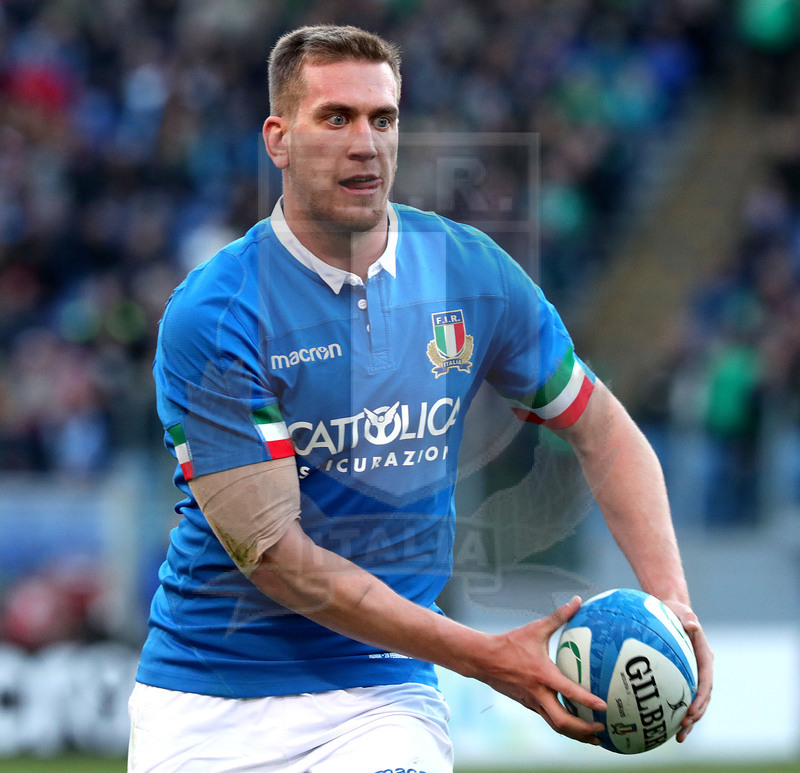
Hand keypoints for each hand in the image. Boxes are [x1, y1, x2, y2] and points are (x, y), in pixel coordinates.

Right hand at [481, 596, 605, 744]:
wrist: (483, 659)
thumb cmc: (510, 643)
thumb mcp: (536, 629)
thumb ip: (559, 616)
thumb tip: (576, 601)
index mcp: (542, 675)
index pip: (569, 692)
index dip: (587, 700)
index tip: (604, 707)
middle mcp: (538, 693)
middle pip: (563, 722)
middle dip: (584, 730)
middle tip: (602, 729)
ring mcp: (532, 702)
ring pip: (556, 726)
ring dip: (576, 734)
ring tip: (593, 737)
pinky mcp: (528, 705)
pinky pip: (548, 719)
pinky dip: (563, 726)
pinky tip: (574, 724)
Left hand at [663, 599, 712, 741]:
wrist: (670, 611)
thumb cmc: (675, 611)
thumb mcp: (682, 611)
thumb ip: (687, 618)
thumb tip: (693, 624)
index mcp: (704, 656)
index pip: (706, 681)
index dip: (701, 697)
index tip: (692, 710)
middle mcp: (701, 668)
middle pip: (703, 697)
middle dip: (696, 714)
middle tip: (684, 726)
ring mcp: (692, 674)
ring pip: (694, 702)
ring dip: (689, 720)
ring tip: (679, 737)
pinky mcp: (680, 677)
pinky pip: (680, 697)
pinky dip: (676, 712)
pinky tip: (665, 726)